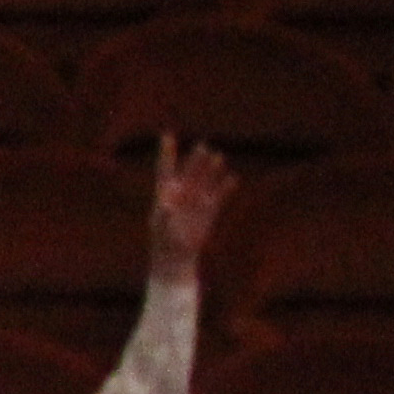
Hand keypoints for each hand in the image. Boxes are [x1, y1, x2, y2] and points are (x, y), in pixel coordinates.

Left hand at [150, 132, 230, 264]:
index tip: (167, 135)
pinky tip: (232, 179)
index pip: (165, 169)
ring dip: (211, 170)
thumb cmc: (163, 242)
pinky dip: (224, 188)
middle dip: (195, 160)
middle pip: (189, 173)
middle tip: (203, 146)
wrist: (176, 257)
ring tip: (218, 157)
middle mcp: (180, 194)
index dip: (166, 153)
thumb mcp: (161, 229)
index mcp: (164, 194)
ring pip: (205, 181)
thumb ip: (163, 216)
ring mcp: (195, 201)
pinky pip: (218, 196)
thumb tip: (165, 206)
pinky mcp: (208, 211)